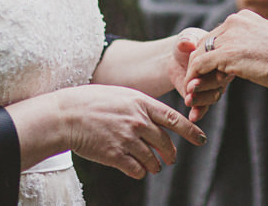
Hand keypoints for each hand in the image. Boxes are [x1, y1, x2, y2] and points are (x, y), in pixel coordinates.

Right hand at [58, 84, 206, 178]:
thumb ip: (142, 107)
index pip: (174, 119)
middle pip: (166, 143)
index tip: (201, 140)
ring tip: (153, 166)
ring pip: (153, 160)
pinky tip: (136, 168)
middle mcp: (138, 121)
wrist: (67, 115)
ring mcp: (127, 139)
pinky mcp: (115, 156)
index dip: (190, 131)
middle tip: (170, 159)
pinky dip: (140, 172)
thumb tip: (160, 120)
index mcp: (141, 103)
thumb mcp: (122, 95)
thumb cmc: (93, 102)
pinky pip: (137, 170)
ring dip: (156, 166)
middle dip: (171, 154)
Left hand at [169, 28, 232, 121]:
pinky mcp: (203, 96)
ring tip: (188, 100)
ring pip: (213, 96)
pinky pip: (204, 107)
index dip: (211, 68)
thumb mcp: (186, 38)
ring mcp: (213, 86)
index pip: (220, 63)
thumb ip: (186, 39)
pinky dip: (199, 112)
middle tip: (191, 87)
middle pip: (218, 82)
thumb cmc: (186, 43)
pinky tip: (193, 116)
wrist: (176, 58)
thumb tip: (186, 43)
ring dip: (201, 100)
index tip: (199, 70)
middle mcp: (221, 72)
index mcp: (221, 55)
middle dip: (204, 86)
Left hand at [186, 10, 267, 87]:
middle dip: (200, 63)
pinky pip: (200, 65)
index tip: (210, 71)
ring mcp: (230, 36)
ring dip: (195, 73)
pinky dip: (194, 78)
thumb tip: (246, 56)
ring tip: (194, 90)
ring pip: (200, 54)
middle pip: (206, 42)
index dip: (211, 54)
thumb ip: (251, 44)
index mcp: (244, 17)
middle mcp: (234, 21)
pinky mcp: (226, 53)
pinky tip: (195, 90)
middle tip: (197, 82)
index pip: (218, 34)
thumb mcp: (267, 43)